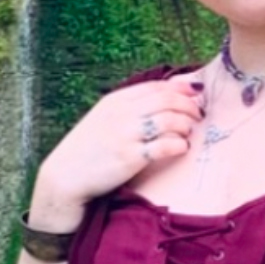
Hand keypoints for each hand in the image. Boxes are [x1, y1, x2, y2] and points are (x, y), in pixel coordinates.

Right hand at [29, 72, 205, 224]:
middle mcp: (122, 113)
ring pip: (169, 120)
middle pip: (167, 100)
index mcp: (116, 100)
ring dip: (186, 125)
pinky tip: (182, 147)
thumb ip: (128, 109)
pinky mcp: (130, 157)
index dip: (180, 89)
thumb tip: (159, 102)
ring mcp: (126, 135)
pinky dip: (179, 144)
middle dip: (188, 106)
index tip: (195, 94)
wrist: (65, 176)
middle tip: (198, 116)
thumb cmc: (87, 150)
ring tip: (189, 132)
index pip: (156, 87)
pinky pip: (164, 146)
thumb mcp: (103, 119)